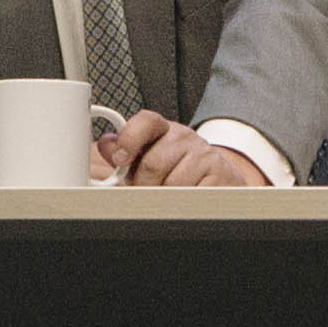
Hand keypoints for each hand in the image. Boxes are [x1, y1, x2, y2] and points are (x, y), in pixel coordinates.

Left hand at [102, 111, 272, 188]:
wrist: (217, 180)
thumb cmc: (176, 171)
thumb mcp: (148, 159)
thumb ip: (125, 153)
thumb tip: (106, 144)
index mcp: (163, 130)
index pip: (146, 121)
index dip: (129, 139)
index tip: (120, 159)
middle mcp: (185, 137)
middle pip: (153, 163)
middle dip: (145, 185)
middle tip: (147, 192)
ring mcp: (205, 154)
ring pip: (173, 184)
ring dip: (166, 199)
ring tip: (170, 198)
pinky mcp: (220, 173)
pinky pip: (193, 195)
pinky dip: (186, 205)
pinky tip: (188, 201)